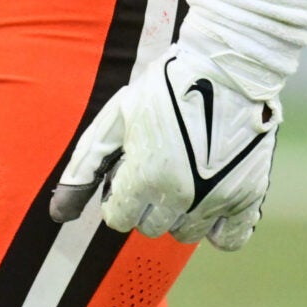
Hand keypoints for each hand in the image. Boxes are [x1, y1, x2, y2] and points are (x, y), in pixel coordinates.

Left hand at [50, 42, 280, 250]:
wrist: (227, 67)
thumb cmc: (165, 86)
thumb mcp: (117, 118)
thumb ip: (86, 166)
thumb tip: (58, 214)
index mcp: (144, 176)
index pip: (119, 218)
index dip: (118, 194)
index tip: (129, 172)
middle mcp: (181, 195)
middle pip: (151, 227)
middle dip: (146, 203)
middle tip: (157, 168)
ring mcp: (217, 199)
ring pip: (185, 232)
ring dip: (179, 212)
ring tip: (184, 174)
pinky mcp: (248, 196)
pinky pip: (228, 239)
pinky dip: (217, 227)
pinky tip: (209, 201)